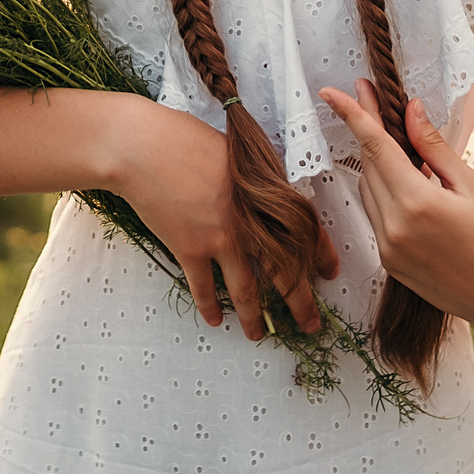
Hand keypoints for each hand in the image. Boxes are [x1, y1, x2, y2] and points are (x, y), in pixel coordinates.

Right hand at [107, 100, 339, 341]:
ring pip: (246, 291)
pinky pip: (205, 288)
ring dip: (254, 317)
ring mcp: (221, 240)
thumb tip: (264, 197)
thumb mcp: (236, 152)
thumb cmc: (185, 138)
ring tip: (258, 334)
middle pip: (284, 272)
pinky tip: (214, 319)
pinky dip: (210, 307)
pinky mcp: (190, 249)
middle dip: (301, 304)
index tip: (329, 273)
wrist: (144, 148)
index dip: (321, 255)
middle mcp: (251, 223)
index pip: (307, 230)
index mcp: (265, 194)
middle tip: (310, 325)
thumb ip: (255, 180)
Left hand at [317, 79, 473, 335]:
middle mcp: (394, 227)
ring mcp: (388, 249)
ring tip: (407, 152)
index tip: (330, 92)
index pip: (374, 146)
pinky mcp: (388, 263)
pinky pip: (375, 215)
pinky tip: (409, 187)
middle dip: (369, 131)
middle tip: (375, 101)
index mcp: (417, 203)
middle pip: (369, 165)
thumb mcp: (471, 184)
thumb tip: (410, 109)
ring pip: (368, 189)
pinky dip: (384, 194)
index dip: (352, 114)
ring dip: (378, 164)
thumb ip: (434, 146)